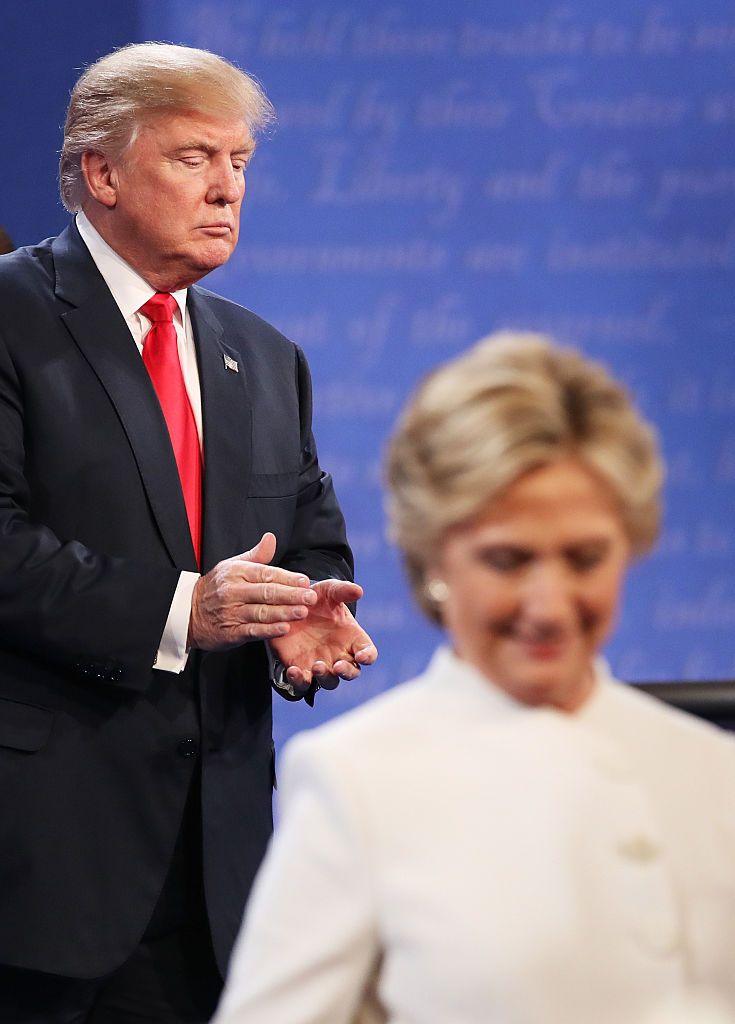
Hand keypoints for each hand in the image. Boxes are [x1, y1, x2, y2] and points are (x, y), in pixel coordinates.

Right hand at [187, 533, 316, 650]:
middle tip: (310, 597)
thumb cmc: (215, 587)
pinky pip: (252, 630)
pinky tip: (284, 628)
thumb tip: (271, 538)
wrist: (187, 611)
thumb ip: (256, 555)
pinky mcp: (230, 631)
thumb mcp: (232, 565)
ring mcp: (231, 612)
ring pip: (261, 612)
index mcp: (236, 572)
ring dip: (284, 612)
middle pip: (266, 592)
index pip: (266, 573)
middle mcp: (234, 591)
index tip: (305, 581)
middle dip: (291, 595)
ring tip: (302, 612)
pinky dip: (269, 630)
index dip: (287, 578)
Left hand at [270, 579, 377, 690]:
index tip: (362, 655)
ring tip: (316, 666)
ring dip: (325, 678)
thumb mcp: (328, 590)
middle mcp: (339, 655)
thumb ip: (342, 590)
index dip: (368, 656)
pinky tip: (293, 670)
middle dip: (346, 672)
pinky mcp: (300, 669)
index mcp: (352, 638)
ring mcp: (320, 664)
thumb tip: (358, 590)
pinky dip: (300, 681)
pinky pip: (302, 684)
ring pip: (329, 682)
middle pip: (351, 673)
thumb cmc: (316, 599)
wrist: (289, 605)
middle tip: (337, 666)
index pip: (368, 652)